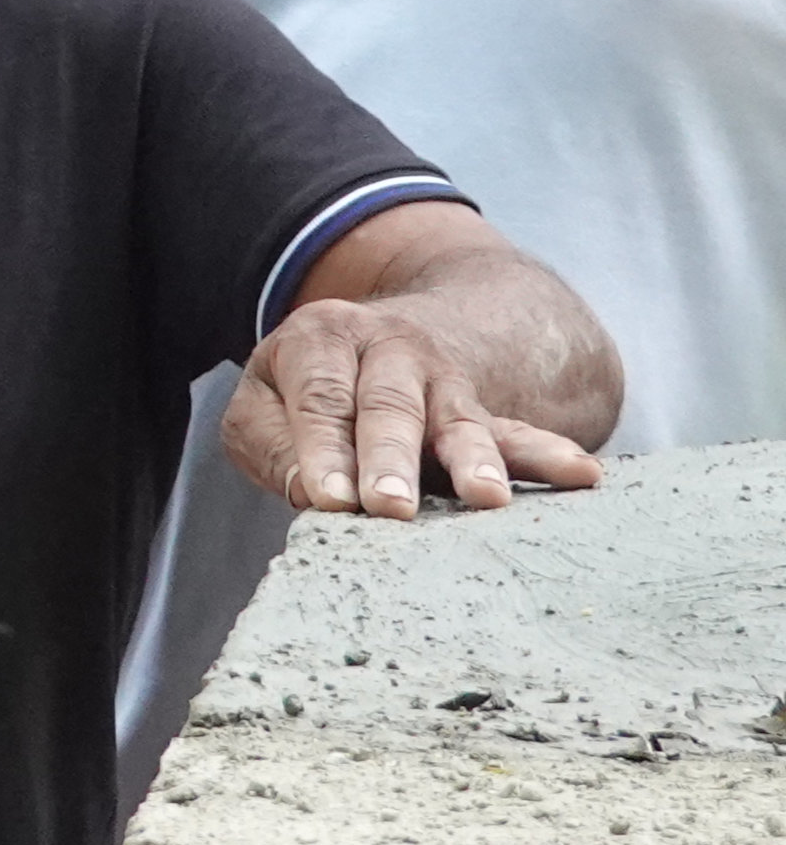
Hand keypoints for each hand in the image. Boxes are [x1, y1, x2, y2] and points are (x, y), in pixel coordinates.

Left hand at [226, 296, 604, 520]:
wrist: (378, 336)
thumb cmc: (302, 390)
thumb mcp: (262, 403)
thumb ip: (273, 445)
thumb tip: (314, 493)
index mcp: (319, 339)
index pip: (319, 397)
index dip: (323, 448)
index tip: (331, 499)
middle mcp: (386, 349)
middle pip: (388, 405)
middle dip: (390, 458)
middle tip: (391, 508)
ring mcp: (441, 379)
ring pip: (456, 419)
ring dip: (472, 459)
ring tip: (486, 497)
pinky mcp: (478, 411)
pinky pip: (515, 431)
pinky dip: (546, 454)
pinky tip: (582, 474)